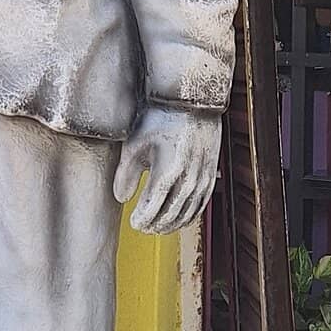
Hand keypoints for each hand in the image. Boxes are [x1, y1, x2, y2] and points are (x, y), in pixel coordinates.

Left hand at [113, 105, 220, 235]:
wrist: (191, 102)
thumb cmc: (161, 119)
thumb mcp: (136, 143)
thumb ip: (126, 173)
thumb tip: (120, 197)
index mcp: (167, 171)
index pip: (153, 208)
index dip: (143, 219)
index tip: (134, 223)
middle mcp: (188, 178)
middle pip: (171, 214)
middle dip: (156, 225)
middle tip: (144, 228)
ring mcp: (202, 178)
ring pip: (188, 212)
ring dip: (172, 224)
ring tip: (159, 227)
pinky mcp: (210, 174)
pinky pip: (201, 204)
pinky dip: (190, 215)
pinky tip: (181, 217)